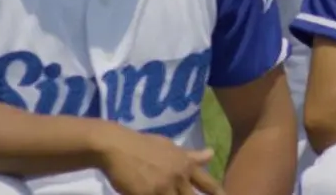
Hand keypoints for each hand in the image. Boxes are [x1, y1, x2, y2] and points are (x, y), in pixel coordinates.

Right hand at [96, 125, 224, 194]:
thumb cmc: (143, 145)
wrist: (116, 147)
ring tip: (166, 193)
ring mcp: (162, 187)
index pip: (208, 184)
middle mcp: (178, 176)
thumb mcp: (170, 147)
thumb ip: (191, 156)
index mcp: (185, 164)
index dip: (219, 193)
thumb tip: (212, 154)